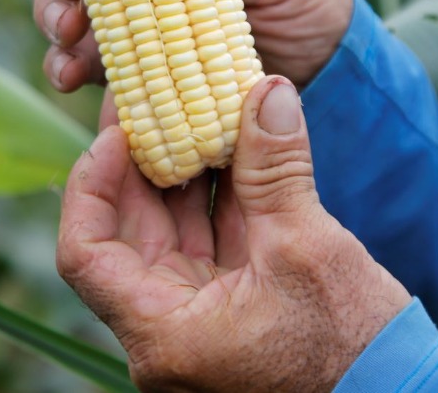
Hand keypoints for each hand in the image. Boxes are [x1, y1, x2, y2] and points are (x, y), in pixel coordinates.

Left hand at [57, 77, 410, 391]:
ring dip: (180, 172)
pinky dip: (217, 196)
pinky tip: (229, 145)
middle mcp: (167, 332)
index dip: (92, 185)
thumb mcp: (307, 247)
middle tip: (146, 98)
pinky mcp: (232, 308)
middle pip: (127, 234)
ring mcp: (198, 321)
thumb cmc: (352, 347)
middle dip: (139, 163)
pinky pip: (208, 242)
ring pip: (169, 233)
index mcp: (164, 333)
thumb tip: (267, 90)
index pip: (86, 253)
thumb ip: (276, 166)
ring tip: (189, 106)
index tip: (118, 134)